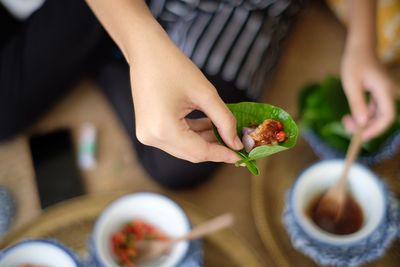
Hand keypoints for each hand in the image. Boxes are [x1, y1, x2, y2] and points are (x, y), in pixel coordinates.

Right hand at [129, 27, 241, 162]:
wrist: (145, 52)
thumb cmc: (174, 66)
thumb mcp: (205, 93)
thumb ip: (224, 120)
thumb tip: (236, 144)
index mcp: (163, 129)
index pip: (200, 152)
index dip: (223, 154)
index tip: (243, 155)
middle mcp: (152, 138)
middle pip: (192, 153)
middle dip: (216, 149)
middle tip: (237, 143)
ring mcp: (147, 135)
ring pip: (185, 148)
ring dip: (206, 141)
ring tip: (226, 132)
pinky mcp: (148, 129)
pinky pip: (176, 139)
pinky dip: (194, 135)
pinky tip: (210, 125)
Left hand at [341, 46, 395, 139]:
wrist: (360, 47)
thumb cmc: (354, 62)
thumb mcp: (351, 84)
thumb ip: (357, 104)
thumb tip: (362, 123)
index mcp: (385, 90)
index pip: (387, 116)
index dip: (376, 129)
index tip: (360, 136)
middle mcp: (389, 93)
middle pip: (383, 118)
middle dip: (366, 126)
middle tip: (346, 126)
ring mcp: (385, 93)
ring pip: (377, 115)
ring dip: (363, 121)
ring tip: (345, 120)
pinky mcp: (379, 93)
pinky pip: (374, 109)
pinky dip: (363, 114)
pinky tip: (350, 116)